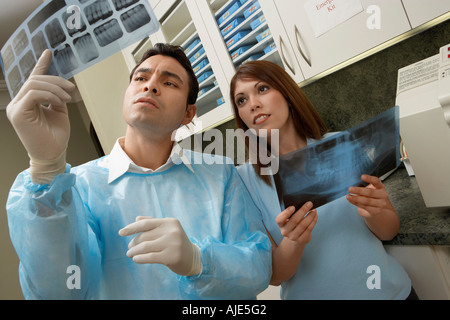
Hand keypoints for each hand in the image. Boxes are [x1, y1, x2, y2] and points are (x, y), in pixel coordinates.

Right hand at [6, 49, 74, 183]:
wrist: (53, 154)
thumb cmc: (56, 137)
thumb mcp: (58, 111)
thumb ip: (56, 97)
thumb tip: (61, 85)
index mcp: (26, 102)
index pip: (32, 80)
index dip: (41, 65)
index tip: (48, 52)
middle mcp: (18, 103)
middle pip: (35, 80)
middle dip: (56, 81)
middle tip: (71, 89)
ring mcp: (15, 108)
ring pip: (34, 85)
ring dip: (55, 88)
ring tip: (67, 98)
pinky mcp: (17, 113)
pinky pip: (33, 94)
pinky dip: (49, 95)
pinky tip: (59, 102)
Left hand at [119, 216, 201, 275]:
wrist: (192, 259)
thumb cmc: (176, 243)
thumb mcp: (167, 230)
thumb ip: (153, 223)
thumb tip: (137, 218)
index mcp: (170, 222)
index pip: (146, 223)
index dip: (132, 228)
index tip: (120, 232)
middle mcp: (172, 231)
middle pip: (144, 236)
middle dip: (133, 242)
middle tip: (129, 248)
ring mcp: (173, 243)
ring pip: (145, 246)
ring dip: (134, 251)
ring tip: (129, 254)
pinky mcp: (172, 256)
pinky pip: (150, 257)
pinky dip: (140, 258)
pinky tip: (135, 259)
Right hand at [276, 201, 317, 244]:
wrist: (295, 236)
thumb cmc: (292, 223)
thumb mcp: (289, 218)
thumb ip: (293, 212)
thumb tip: (304, 205)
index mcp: (280, 224)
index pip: (279, 219)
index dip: (286, 213)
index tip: (293, 207)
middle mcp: (285, 231)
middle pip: (294, 220)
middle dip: (303, 210)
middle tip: (309, 204)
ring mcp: (293, 237)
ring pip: (303, 225)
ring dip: (310, 216)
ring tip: (314, 210)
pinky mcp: (302, 240)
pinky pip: (309, 229)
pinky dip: (313, 221)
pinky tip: (315, 216)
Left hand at [346, 174, 393, 217]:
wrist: (379, 209)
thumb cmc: (371, 196)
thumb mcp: (369, 189)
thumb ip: (363, 187)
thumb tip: (352, 186)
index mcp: (380, 187)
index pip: (376, 181)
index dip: (369, 179)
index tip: (362, 176)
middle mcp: (382, 195)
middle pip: (370, 192)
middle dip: (359, 190)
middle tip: (350, 189)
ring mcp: (381, 204)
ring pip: (367, 201)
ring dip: (356, 198)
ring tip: (348, 196)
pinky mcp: (376, 211)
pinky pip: (365, 207)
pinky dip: (356, 203)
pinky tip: (350, 200)